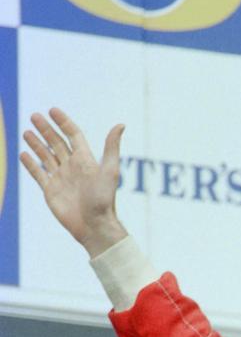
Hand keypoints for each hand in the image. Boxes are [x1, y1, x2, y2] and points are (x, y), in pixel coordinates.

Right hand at [20, 108, 127, 256]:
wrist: (94, 226)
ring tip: (26, 132)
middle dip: (46, 129)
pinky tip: (23, 154)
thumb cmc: (104, 200)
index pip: (73, 135)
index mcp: (85, 160)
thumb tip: (121, 124)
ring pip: (46, 156)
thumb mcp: (109, 171)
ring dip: (36, 144)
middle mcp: (72, 167)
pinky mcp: (51, 191)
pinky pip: (38, 174)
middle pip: (56, 143)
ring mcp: (61, 178)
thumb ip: (111, 147)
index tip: (52, 110)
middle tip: (34, 116)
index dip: (63, 122)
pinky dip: (31, 164)